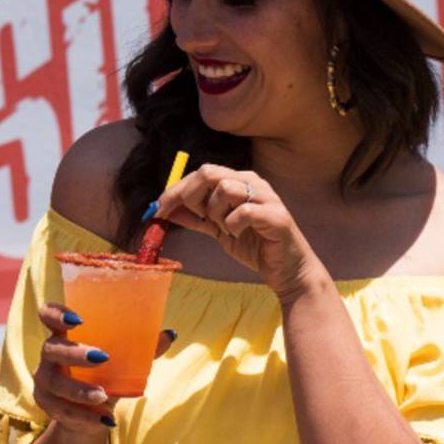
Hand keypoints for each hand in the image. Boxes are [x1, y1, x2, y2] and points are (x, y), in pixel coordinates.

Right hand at [31, 304, 176, 433]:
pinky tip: (104, 419)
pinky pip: (63, 410)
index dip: (56, 313)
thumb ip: (142, 348)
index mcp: (64, 334)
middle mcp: (49, 354)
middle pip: (52, 348)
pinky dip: (85, 415)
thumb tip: (170, 334)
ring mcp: (45, 379)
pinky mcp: (46, 404)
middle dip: (75, 353)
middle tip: (102, 358)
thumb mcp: (121, 361)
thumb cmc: (104, 375)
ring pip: (55, 383)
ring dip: (80, 390)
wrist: (89, 413)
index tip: (77, 319)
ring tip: (103, 395)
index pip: (49, 314)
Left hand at [148, 163, 329, 297]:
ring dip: (215, 212)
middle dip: (190, 196)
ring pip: (225, 188)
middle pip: (209, 172)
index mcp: (239, 181)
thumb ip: (195, 217)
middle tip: (193, 218)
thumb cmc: (255, 246)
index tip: (157, 208)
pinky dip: (232, 225)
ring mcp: (266, 196)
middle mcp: (253, 182)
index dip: (175, 190)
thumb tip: (167, 210)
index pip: (201, 173)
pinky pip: (242, 211)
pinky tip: (238, 234)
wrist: (286, 272)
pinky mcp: (276, 216)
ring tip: (225, 228)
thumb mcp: (218, 230)